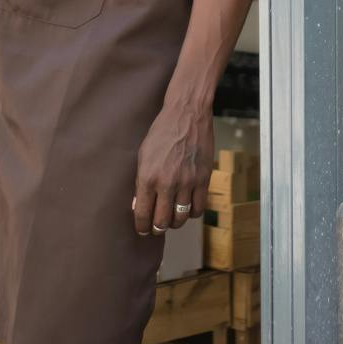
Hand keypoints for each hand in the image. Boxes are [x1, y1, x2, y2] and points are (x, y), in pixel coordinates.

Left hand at [133, 101, 212, 236]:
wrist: (187, 114)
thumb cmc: (161, 132)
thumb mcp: (143, 155)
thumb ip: (140, 182)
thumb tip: (138, 206)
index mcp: (148, 177)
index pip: (143, 214)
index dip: (142, 227)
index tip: (143, 230)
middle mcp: (167, 183)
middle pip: (162, 222)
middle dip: (157, 229)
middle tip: (157, 227)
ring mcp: (187, 182)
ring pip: (181, 218)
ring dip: (175, 223)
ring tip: (172, 219)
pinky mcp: (204, 179)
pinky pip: (199, 208)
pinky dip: (192, 213)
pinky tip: (187, 207)